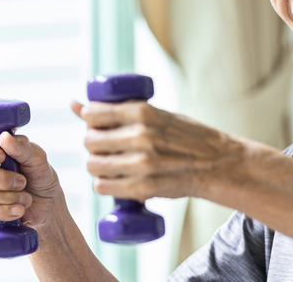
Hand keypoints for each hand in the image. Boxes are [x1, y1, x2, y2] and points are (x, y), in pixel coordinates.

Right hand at [0, 128, 61, 227]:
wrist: (44, 204)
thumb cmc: (38, 175)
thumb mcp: (37, 159)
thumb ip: (22, 147)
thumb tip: (4, 137)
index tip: (1, 156)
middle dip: (3, 179)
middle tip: (22, 182)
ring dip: (8, 197)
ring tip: (25, 198)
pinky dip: (3, 211)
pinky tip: (17, 210)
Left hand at [71, 100, 241, 201]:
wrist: (217, 164)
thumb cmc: (186, 136)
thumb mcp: (156, 114)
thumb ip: (121, 111)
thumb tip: (75, 104)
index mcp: (144, 112)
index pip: (94, 113)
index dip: (90, 119)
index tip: (96, 122)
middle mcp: (141, 136)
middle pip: (91, 141)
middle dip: (93, 143)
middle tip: (104, 145)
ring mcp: (141, 164)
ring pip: (94, 165)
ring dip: (97, 164)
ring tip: (109, 162)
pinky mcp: (142, 188)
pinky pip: (103, 187)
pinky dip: (104, 183)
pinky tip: (113, 178)